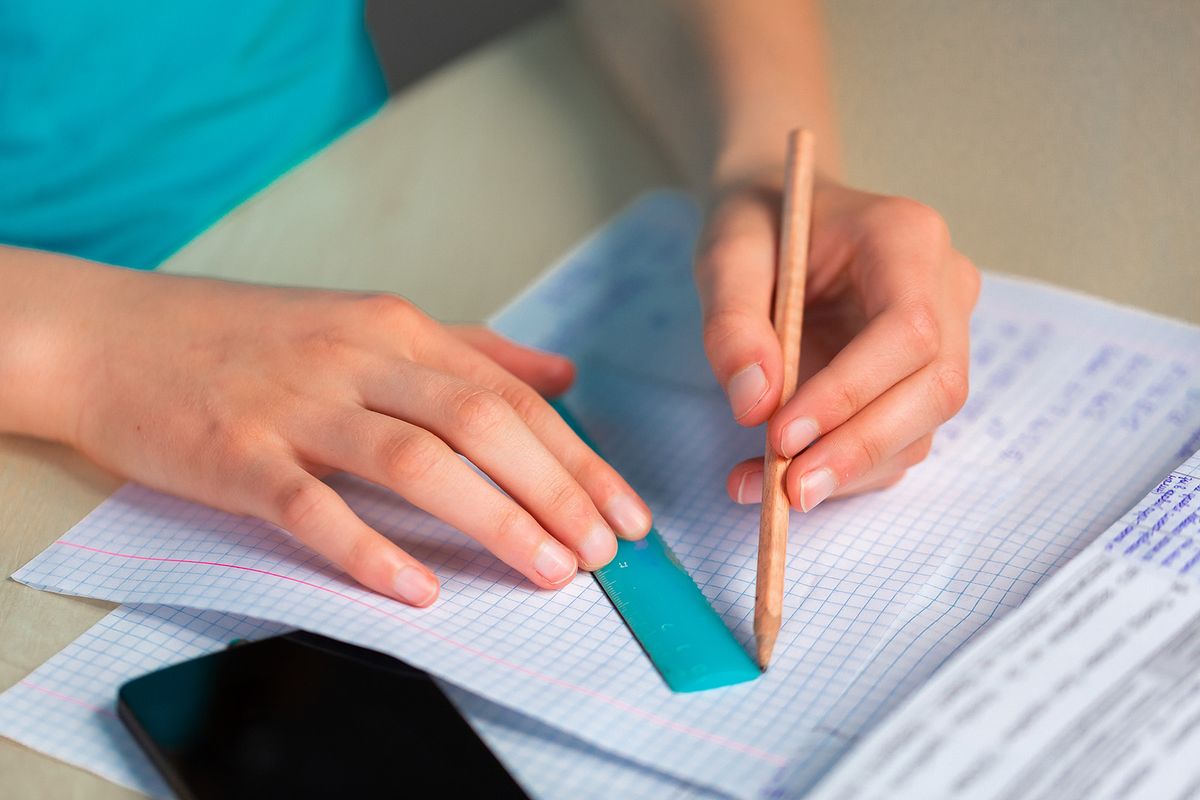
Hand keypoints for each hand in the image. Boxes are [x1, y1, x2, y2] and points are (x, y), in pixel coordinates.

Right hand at [61, 272, 651, 604]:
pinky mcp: (238, 454)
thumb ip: (471, 349)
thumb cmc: (249, 338)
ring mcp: (297, 406)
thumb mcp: (368, 323)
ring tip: (546, 570)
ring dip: (491, 517)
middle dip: (554, 490)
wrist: (116, 337)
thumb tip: (561, 372)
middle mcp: (356, 360)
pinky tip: (418, 587)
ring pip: (413, 460)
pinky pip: (312, 506)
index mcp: (395, 329)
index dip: (576, 456)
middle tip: (603, 550)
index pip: (508, 396)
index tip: (624, 510)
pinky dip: (368, 548)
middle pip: (478, 424)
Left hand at [695, 174, 979, 510]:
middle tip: (787, 490)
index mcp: (907, 238)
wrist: (781, 217)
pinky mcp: (920, 381)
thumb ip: (733, 322)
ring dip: (846, 472)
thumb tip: (754, 406)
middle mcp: (945, 287)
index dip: (850, 392)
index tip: (780, 435)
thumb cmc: (760, 224)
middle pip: (936, 388)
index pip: (909, 329)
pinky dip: (840, 472)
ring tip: (763, 490)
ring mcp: (946, 337)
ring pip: (922, 427)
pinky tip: (774, 481)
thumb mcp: (726, 254)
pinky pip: (897, 441)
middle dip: (859, 449)